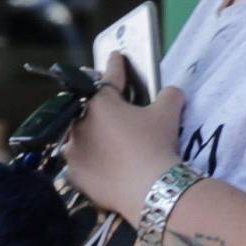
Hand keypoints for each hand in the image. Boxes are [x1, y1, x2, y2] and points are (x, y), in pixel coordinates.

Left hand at [60, 57, 186, 222]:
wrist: (149, 189)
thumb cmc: (155, 144)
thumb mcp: (168, 113)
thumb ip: (169, 95)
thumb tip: (172, 91)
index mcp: (100, 102)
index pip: (110, 77)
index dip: (116, 65)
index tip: (116, 56)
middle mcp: (79, 122)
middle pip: (90, 109)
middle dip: (101, 108)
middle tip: (115, 113)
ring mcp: (73, 149)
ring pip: (80, 136)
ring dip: (91, 135)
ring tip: (107, 144)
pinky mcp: (73, 173)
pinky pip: (80, 163)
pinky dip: (89, 162)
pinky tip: (102, 166)